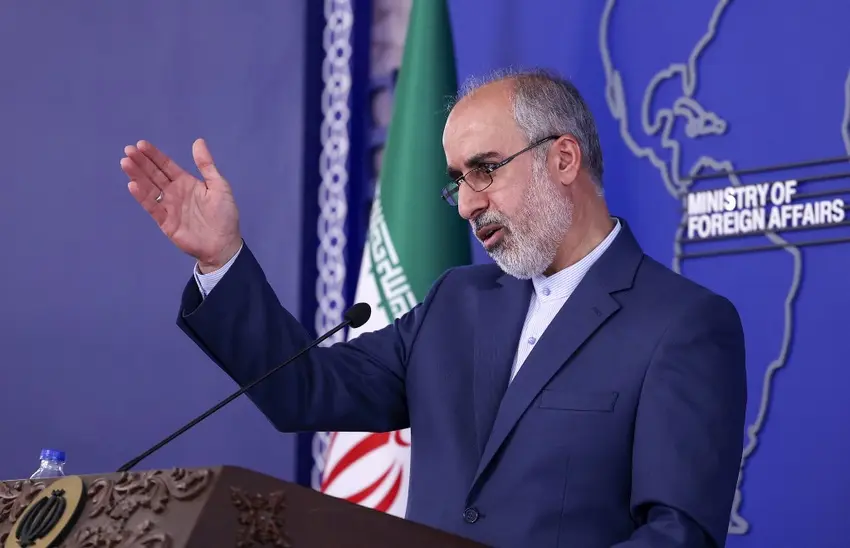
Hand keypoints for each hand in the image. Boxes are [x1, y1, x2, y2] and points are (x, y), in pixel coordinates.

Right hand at [121, 139, 241, 271]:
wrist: (224, 244)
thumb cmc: (224, 215)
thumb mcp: (219, 186)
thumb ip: (207, 165)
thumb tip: (198, 141)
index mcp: (186, 182)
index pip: (166, 166)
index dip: (154, 155)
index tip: (140, 144)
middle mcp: (174, 192)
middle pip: (154, 175)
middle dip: (141, 162)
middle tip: (128, 150)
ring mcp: (168, 207)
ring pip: (149, 188)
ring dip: (137, 176)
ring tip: (125, 163)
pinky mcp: (165, 222)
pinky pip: (152, 207)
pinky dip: (142, 197)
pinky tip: (133, 185)